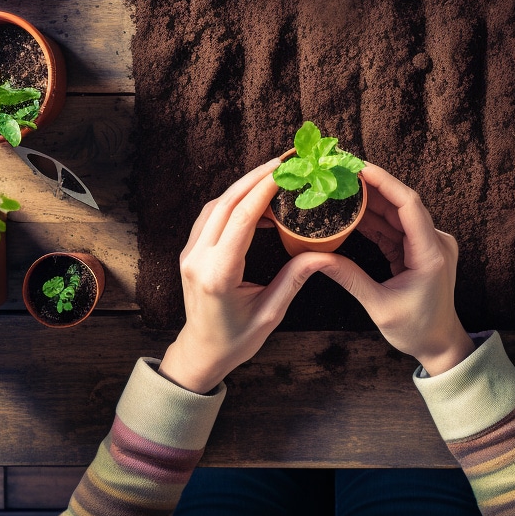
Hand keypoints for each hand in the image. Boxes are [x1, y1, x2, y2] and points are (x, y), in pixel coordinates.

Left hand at [158, 158, 327, 393]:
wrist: (201, 353)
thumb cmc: (235, 340)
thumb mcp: (271, 313)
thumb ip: (294, 278)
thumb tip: (324, 253)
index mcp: (217, 274)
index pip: (241, 219)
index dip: (263, 190)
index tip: (283, 171)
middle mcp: (198, 258)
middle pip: (226, 204)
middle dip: (255, 178)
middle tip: (282, 162)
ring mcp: (189, 253)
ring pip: (216, 206)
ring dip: (243, 187)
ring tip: (273, 176)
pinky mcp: (190, 252)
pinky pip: (210, 216)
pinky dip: (233, 202)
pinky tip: (255, 200)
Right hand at [317, 163, 474, 375]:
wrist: (440, 345)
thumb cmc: (416, 330)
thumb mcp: (379, 306)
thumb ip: (349, 277)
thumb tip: (316, 258)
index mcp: (430, 253)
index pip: (408, 205)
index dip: (385, 182)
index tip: (360, 168)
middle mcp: (435, 242)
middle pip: (401, 204)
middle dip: (372, 187)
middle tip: (342, 173)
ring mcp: (430, 244)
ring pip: (397, 214)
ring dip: (371, 202)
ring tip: (342, 188)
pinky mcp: (421, 248)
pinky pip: (395, 227)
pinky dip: (374, 220)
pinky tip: (352, 213)